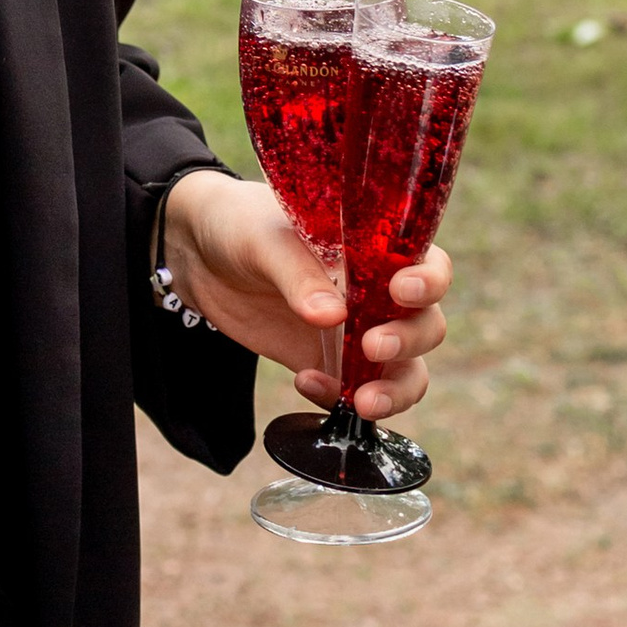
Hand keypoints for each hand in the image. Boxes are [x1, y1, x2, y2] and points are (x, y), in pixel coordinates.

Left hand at [162, 170, 450, 422]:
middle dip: (409, 341)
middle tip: (373, 346)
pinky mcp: (327, 364)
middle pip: (425, 325)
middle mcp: (377, 294)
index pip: (429, 266)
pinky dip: (341, 398)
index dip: (428, 283)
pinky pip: (354, 393)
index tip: (401, 291)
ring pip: (404, 371)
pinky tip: (305, 382)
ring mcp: (356, 333)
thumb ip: (298, 275)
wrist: (197, 253)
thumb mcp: (265, 240)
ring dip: (393, 390)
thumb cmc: (240, 225)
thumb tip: (331, 317)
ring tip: (361, 401)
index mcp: (376, 248)